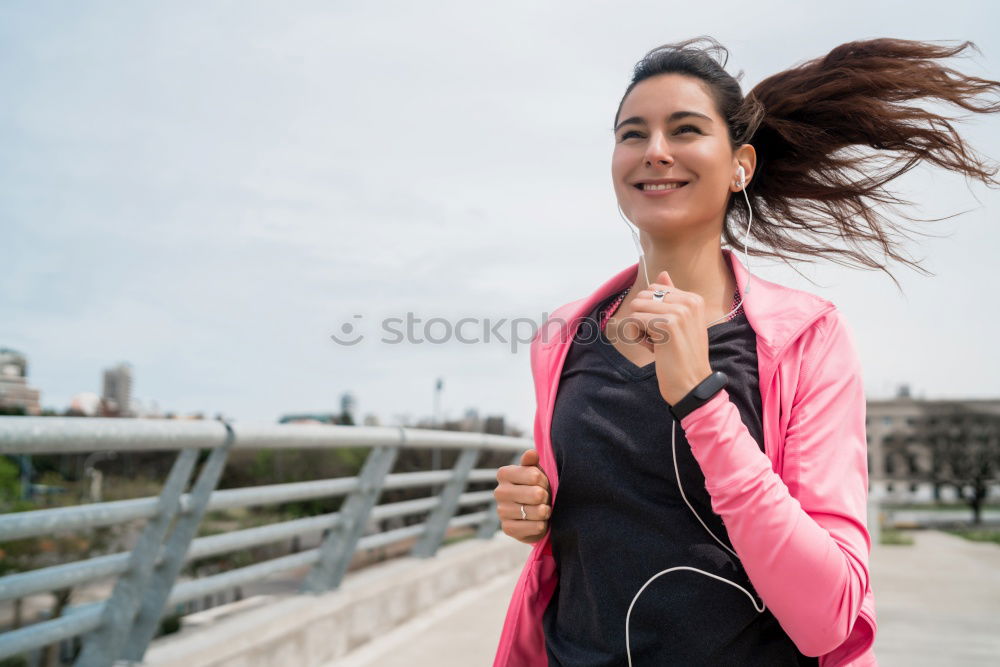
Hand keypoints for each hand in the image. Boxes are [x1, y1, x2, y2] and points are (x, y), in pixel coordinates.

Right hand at [494, 449, 550, 543]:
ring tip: (543, 509)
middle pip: (537, 494)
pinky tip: (540, 522)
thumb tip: (531, 453)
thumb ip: (532, 462)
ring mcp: (501, 511)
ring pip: (537, 511)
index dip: (544, 480)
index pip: (534, 475)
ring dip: (545, 511)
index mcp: (504, 473)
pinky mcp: (507, 528)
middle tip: (543, 498)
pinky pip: (534, 527)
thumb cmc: (534, 487)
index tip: (541, 483)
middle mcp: (499, 492)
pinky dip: (542, 525)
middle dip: (546, 497)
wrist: (531, 513)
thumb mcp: (535, 472)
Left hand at [626, 270, 713, 405]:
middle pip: (643, 296)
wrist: (692, 384)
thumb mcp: (681, 324)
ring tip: (656, 344)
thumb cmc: (683, 357)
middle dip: (642, 318)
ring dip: (638, 328)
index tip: (664, 330)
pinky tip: (653, 349)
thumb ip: (671, 298)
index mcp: (693, 298)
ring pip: (636, 307)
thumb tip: (662, 274)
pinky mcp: (667, 324)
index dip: (651, 311)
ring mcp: (679, 311)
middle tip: (658, 338)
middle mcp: (689, 301)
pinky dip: (636, 337)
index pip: (654, 288)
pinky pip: (633, 320)